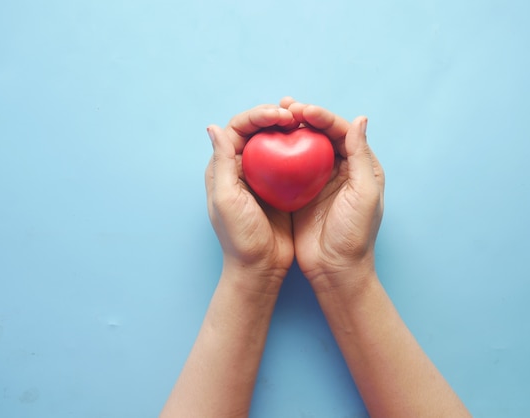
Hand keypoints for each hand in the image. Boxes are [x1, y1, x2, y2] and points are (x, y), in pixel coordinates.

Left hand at [205, 104, 297, 290]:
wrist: (261, 269)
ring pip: (275, 142)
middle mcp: (242, 168)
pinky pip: (292, 160)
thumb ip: (221, 162)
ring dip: (289, 129)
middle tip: (296, 114)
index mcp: (224, 168)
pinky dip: (302, 148)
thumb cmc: (240, 237)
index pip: (238, 129)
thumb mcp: (227, 199)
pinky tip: (315, 144)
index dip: (258, 115)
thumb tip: (213, 126)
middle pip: (258, 130)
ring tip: (306, 121)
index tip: (281, 114)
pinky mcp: (282, 188)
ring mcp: (263, 178)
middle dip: (275, 115)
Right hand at [281, 97, 384, 290]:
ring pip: (303, 147)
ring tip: (273, 117)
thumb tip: (360, 118)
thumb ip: (361, 155)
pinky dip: (278, 152)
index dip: (323, 117)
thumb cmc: (355, 235)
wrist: (335, 270)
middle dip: (304, 117)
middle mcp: (340, 169)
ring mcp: (318, 181)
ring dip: (289, 130)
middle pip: (320, 134)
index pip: (341, 132)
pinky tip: (265, 143)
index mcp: (360, 166)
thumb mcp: (364, 193)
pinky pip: (288, 167)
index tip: (303, 110)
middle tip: (285, 107)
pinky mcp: (300, 194)